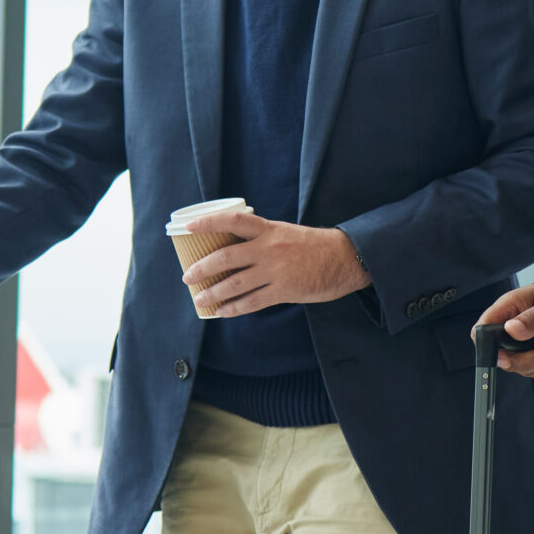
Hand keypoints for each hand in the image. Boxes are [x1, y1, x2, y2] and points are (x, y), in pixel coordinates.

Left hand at [180, 212, 370, 315]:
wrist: (346, 258)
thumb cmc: (313, 246)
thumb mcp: (285, 233)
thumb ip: (261, 239)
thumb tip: (232, 249)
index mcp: (268, 229)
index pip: (231, 221)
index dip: (208, 223)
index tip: (189, 228)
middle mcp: (268, 248)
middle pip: (225, 257)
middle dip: (202, 268)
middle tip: (187, 277)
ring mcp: (276, 270)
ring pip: (234, 284)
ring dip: (213, 294)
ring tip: (199, 300)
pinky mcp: (284, 290)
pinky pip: (252, 302)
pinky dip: (234, 308)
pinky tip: (222, 311)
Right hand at [473, 283, 533, 379]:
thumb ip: (532, 319)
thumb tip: (511, 328)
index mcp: (505, 311)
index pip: (481, 332)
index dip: (487, 346)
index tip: (509, 353)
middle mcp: (508, 332)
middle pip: (505, 359)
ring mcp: (518, 348)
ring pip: (526, 368)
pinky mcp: (531, 358)